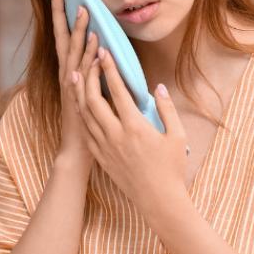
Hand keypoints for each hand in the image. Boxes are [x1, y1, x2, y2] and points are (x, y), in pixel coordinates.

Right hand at [50, 0, 99, 167]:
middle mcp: (66, 74)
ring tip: (83, 8)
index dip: (61, 15)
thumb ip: (93, 74)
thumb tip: (102, 54)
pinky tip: (93, 40)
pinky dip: (87, 55)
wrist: (78, 151)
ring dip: (77, 30)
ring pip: (73, 52)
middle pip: (61, 38)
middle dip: (61, 13)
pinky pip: (84, 70)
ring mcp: (70, 85)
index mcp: (69, 71)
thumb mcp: (90, 92)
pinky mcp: (77, 96)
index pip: (63, 37)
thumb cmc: (88, 122)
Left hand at [72, 43, 188, 217]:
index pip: (118, 91)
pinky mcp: (101, 157)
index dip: (109, 69)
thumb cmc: (171, 169)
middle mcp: (115, 135)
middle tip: (89, 61)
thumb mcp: (177, 136)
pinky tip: (80, 104)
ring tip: (77, 75)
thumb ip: (167, 108)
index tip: (104, 53)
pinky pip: (86, 131)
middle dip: (89, 76)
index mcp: (135, 127)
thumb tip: (158, 87)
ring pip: (85, 114)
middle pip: (93, 99)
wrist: (158, 200)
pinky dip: (81, 114)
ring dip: (80, 93)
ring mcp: (105, 147)